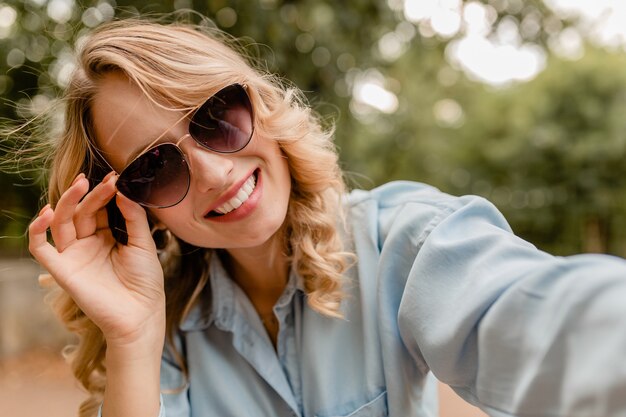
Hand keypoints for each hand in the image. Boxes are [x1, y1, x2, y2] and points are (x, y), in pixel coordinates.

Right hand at [29, 172, 165, 347]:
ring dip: (67, 202)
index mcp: (107, 237)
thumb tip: (123, 190)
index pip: (99, 209)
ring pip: (61, 222)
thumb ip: (133, 217)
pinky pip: (40, 248)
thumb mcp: (144, 243)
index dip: (105, 192)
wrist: (141, 314)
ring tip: (80, 184)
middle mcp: (88, 244)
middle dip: (91, 194)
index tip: (116, 177)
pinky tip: (47, 213)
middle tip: (105, 180)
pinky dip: (37, 230)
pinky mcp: (62, 270)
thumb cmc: (145, 281)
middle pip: (81, 212)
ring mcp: (74, 256)